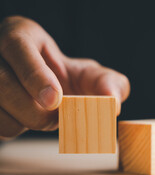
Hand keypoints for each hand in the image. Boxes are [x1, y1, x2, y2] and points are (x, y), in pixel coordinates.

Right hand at [0, 16, 129, 138]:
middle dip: (35, 110)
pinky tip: (28, 119)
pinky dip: (16, 128)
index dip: (35, 75)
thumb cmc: (68, 79)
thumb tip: (113, 103)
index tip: (55, 100)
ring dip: (26, 122)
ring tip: (46, 116)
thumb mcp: (90, 75)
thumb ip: (107, 83)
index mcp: (21, 36)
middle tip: (58, 118)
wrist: (47, 92)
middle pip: (2, 83)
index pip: (17, 46)